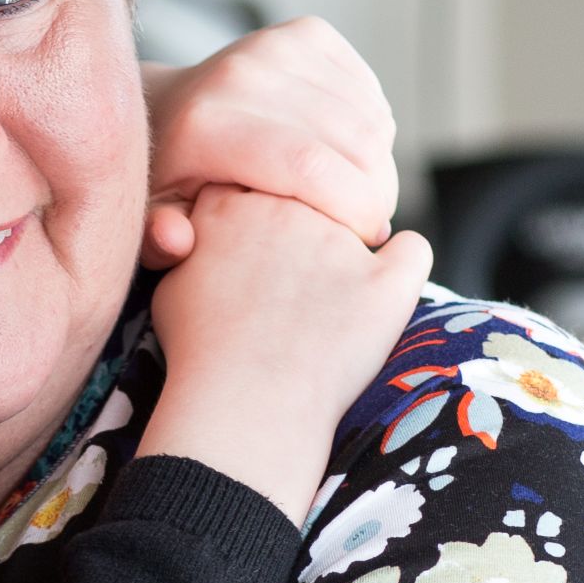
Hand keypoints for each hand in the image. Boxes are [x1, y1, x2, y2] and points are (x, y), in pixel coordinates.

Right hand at [139, 187, 432, 518]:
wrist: (244, 405)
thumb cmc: (200, 353)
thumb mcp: (170, 284)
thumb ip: (191, 240)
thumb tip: (200, 232)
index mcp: (233, 202)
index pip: (257, 177)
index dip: (259, 213)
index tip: (256, 248)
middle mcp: (290, 208)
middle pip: (309, 195)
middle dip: (306, 225)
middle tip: (293, 279)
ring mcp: (342, 241)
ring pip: (359, 218)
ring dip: (348, 249)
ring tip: (324, 307)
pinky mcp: (387, 282)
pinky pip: (413, 250)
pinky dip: (403, 264)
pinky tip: (384, 286)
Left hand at [141, 17, 397, 264]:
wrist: (166, 108)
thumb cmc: (170, 180)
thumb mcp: (157, 220)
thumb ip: (162, 242)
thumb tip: (176, 239)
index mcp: (206, 124)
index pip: (310, 166)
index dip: (357, 208)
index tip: (365, 240)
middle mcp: (242, 73)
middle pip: (353, 141)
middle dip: (379, 193)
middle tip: (367, 225)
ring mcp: (277, 46)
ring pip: (371, 118)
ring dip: (381, 165)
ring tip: (357, 196)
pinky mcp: (307, 33)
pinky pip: (371, 93)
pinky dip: (376, 133)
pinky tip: (349, 158)